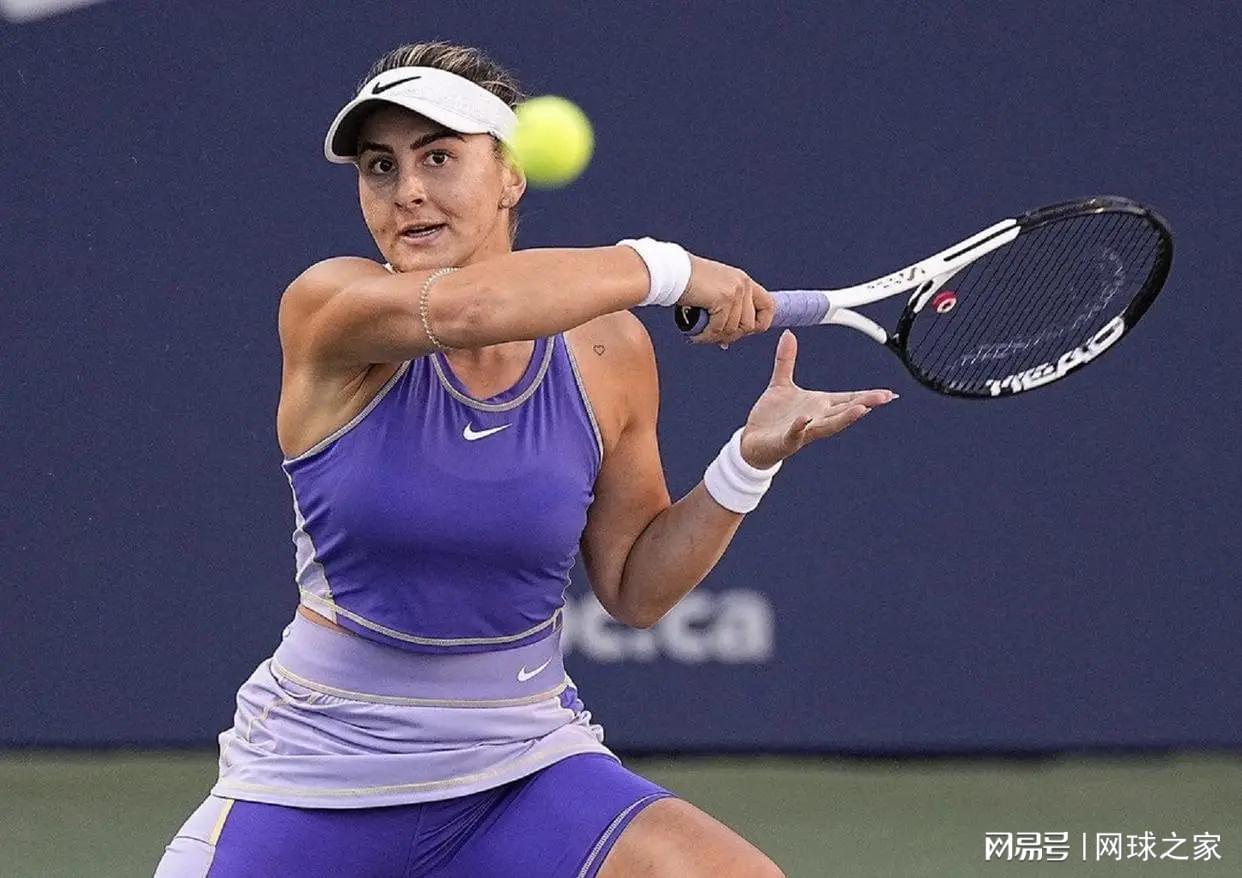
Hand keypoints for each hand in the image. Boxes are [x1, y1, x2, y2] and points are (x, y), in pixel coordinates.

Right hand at [679, 254, 774, 345]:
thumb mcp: (714, 293)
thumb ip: (726, 312)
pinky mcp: (724, 299)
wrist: (673, 272)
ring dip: (716, 337)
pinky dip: (706, 336)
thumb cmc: (688, 283)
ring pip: (733, 329)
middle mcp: (744, 284)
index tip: (743, 332)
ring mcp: (735, 291)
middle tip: (714, 338)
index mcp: (744, 281)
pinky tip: (696, 335)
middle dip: (732, 336)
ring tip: (701, 336)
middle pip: (750, 325)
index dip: (760, 324)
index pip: (768, 306)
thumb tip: (726, 339)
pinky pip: (719, 329)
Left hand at [739, 330, 896, 468]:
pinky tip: (805, 419)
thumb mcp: (781, 384)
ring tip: (861, 410)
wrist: (752, 441)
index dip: (868, 395)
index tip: (888, 393)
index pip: (848, 398)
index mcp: (819, 405)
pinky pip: (795, 433)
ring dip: (844, 418)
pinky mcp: (786, 440)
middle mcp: (816, 418)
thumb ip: (786, 360)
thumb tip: (788, 334)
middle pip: (844, 410)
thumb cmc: (772, 417)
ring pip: (827, 425)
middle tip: (885, 398)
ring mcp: (803, 430)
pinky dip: (800, 427)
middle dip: (864, 403)